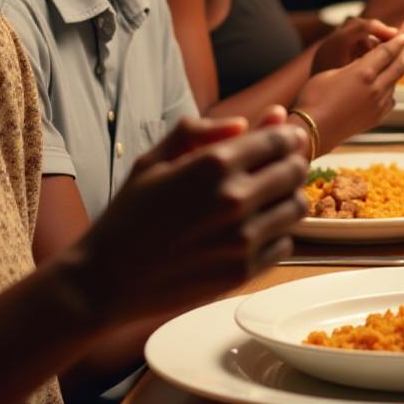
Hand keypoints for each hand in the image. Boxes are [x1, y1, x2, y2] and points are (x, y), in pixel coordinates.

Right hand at [63, 120, 311, 324]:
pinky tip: (257, 229)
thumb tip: (243, 124)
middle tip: (286, 164)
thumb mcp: (153, 161)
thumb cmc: (128, 216)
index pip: (277, 140)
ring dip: (289, 197)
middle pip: (295, 170)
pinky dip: (277, 233)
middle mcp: (234, 199)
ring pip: (296, 207)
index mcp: (212, 164)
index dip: (287, 135)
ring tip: (271, 196)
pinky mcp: (244, 271)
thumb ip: (199, 132)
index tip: (289, 136)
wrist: (108, 280)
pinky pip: (284, 243)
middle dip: (294, 162)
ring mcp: (242, 238)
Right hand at [293, 23, 403, 149]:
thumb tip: (366, 63)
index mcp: (362, 73)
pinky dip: (391, 87)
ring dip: (400, 67)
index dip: (398, 41)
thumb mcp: (331, 72)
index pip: (388, 52)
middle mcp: (375, 88)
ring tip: (401, 57)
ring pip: (396, 81)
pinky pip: (390, 98)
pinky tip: (387, 83)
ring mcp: (378, 104)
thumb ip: (353, 65)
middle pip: (400, 64)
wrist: (313, 132)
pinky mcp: (376, 117)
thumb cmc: (314, 98)